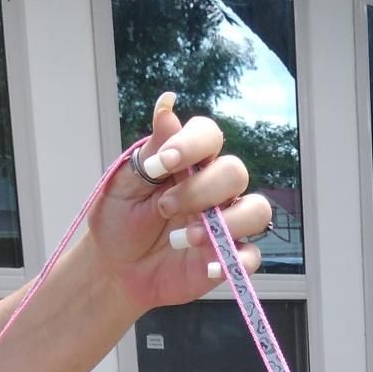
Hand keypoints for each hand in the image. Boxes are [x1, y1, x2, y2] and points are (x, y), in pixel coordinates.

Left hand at [85, 93, 271, 313]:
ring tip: (185, 239)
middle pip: (235, 172)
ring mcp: (225, 224)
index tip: (163, 162)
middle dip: (201, 190)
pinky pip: (252, 256)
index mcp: (189, 163)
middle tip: (165, 208)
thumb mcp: (125, 182)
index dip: (193, 144)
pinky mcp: (229, 257)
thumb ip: (153, 149)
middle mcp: (213, 189)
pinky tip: (208, 266)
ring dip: (227, 222)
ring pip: (257, 210)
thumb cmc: (120, 221)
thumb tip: (166, 103)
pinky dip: (235, 260)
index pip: (209, 136)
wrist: (115, 269)